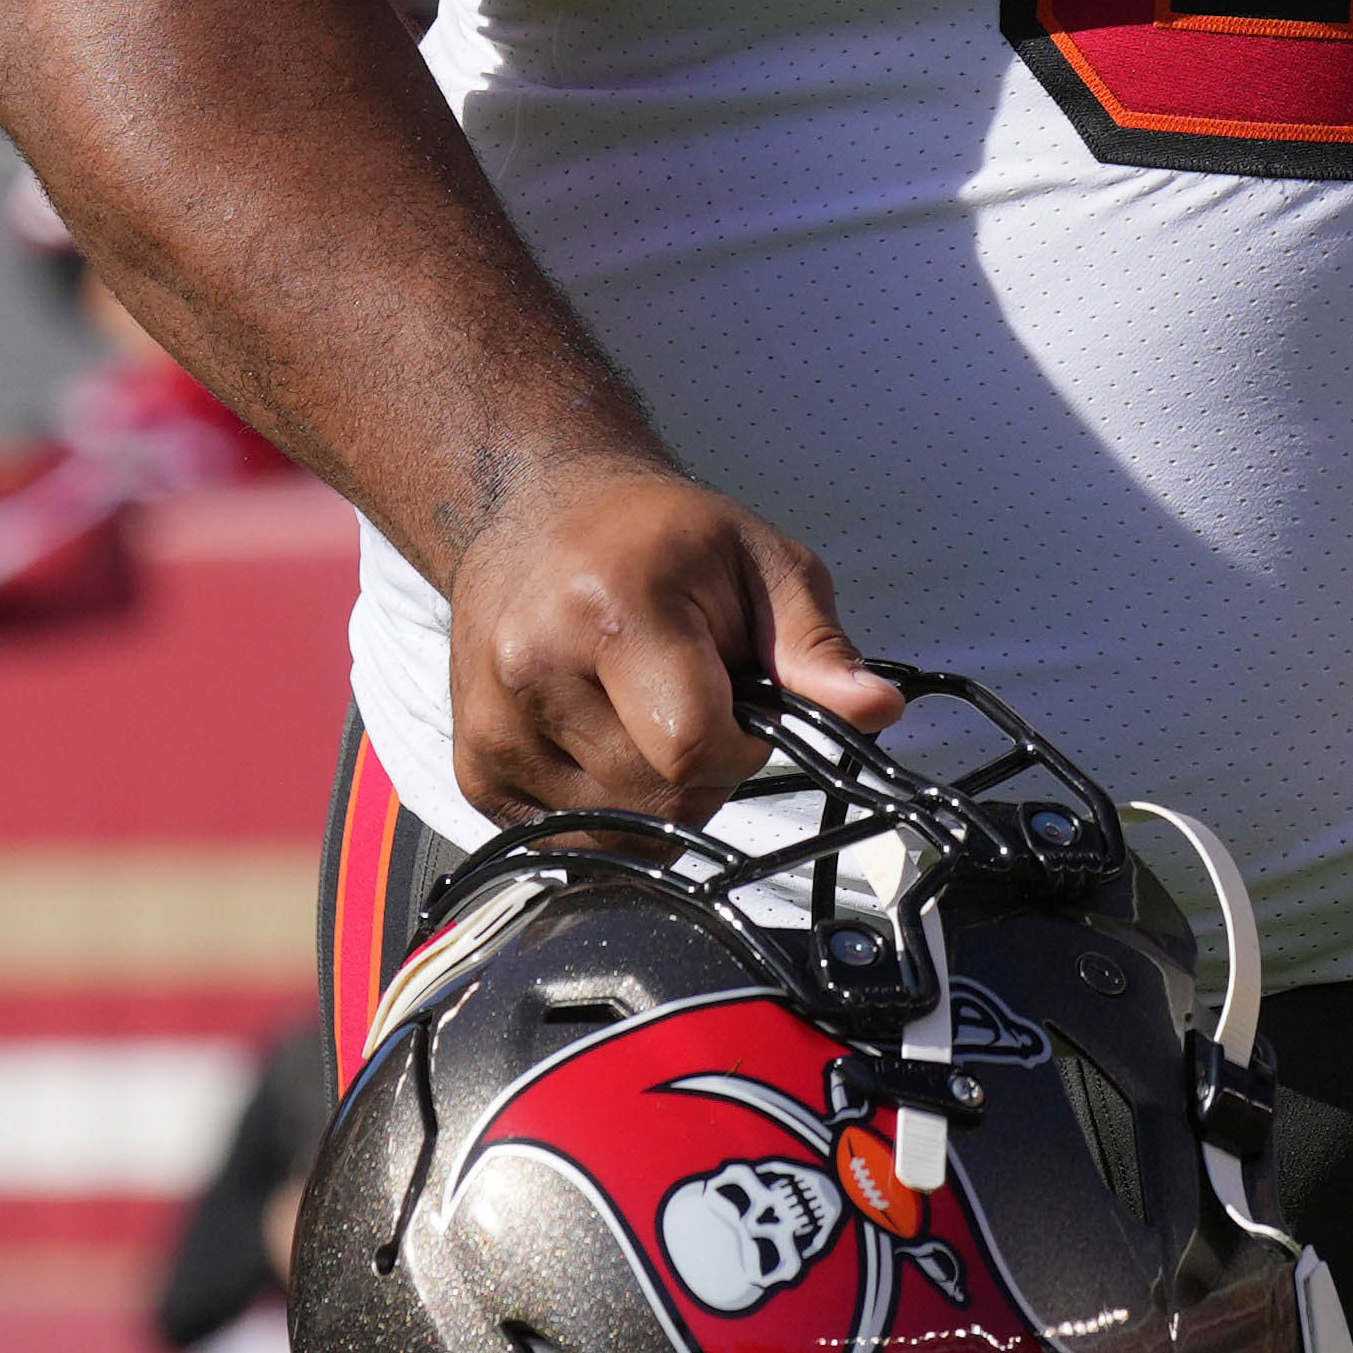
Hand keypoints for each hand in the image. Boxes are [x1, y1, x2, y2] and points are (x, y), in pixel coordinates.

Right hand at [444, 459, 897, 820]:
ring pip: (618, 831)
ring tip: (646, 708)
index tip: (743, 701)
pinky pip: (572, 840)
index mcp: (610, 611)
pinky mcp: (473, 770)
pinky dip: (611, 808)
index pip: (694, 749)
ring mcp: (493, 727)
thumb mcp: (760, 561)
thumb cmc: (666, 538)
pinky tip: (605, 736)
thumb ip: (816, 646)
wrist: (537, 511)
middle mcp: (532, 671)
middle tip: (694, 695)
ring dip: (657, 793)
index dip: (741, 745)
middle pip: (660, 800)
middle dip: (703, 769)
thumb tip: (878, 712)